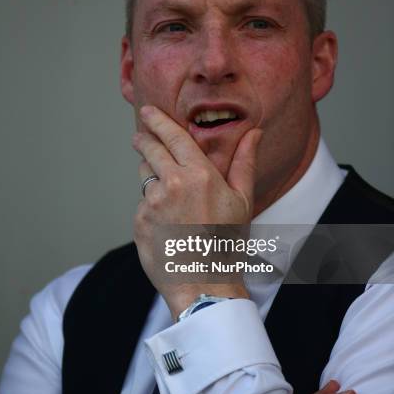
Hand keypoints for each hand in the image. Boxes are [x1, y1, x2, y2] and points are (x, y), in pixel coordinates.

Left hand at [133, 105, 261, 317]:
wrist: (204, 283)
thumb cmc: (227, 242)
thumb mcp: (242, 200)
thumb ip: (244, 162)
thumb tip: (254, 133)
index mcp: (199, 175)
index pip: (172, 136)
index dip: (157, 120)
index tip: (147, 111)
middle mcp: (172, 184)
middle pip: (150, 150)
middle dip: (144, 140)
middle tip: (140, 137)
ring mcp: (152, 203)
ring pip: (145, 177)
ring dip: (151, 175)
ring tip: (168, 193)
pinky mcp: (139, 221)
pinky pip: (142, 205)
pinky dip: (151, 207)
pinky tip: (167, 223)